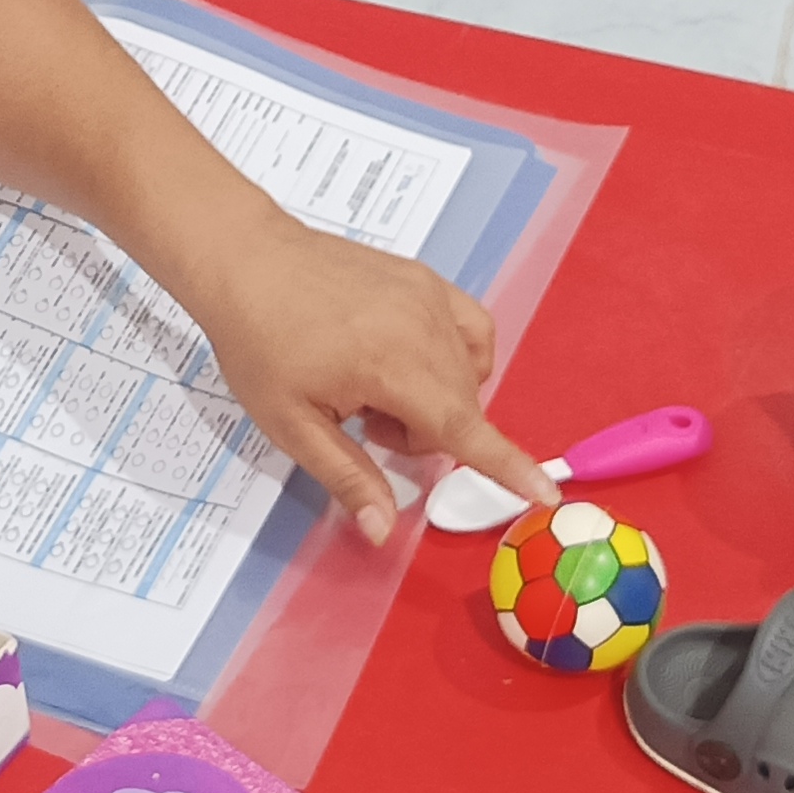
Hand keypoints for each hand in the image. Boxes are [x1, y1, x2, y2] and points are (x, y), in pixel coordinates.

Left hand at [182, 214, 548, 547]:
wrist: (246, 260)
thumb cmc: (258, 342)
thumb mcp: (291, 424)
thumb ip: (347, 477)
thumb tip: (384, 532)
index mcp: (391, 367)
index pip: (464, 430)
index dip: (507, 467)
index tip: (546, 493)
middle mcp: (422, 328)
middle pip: (462, 409)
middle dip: (423, 434)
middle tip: (363, 420)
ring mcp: (429, 298)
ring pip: (468, 375)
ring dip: (436, 399)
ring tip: (376, 388)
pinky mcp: (427, 280)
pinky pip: (472, 332)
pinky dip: (457, 360)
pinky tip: (414, 363)